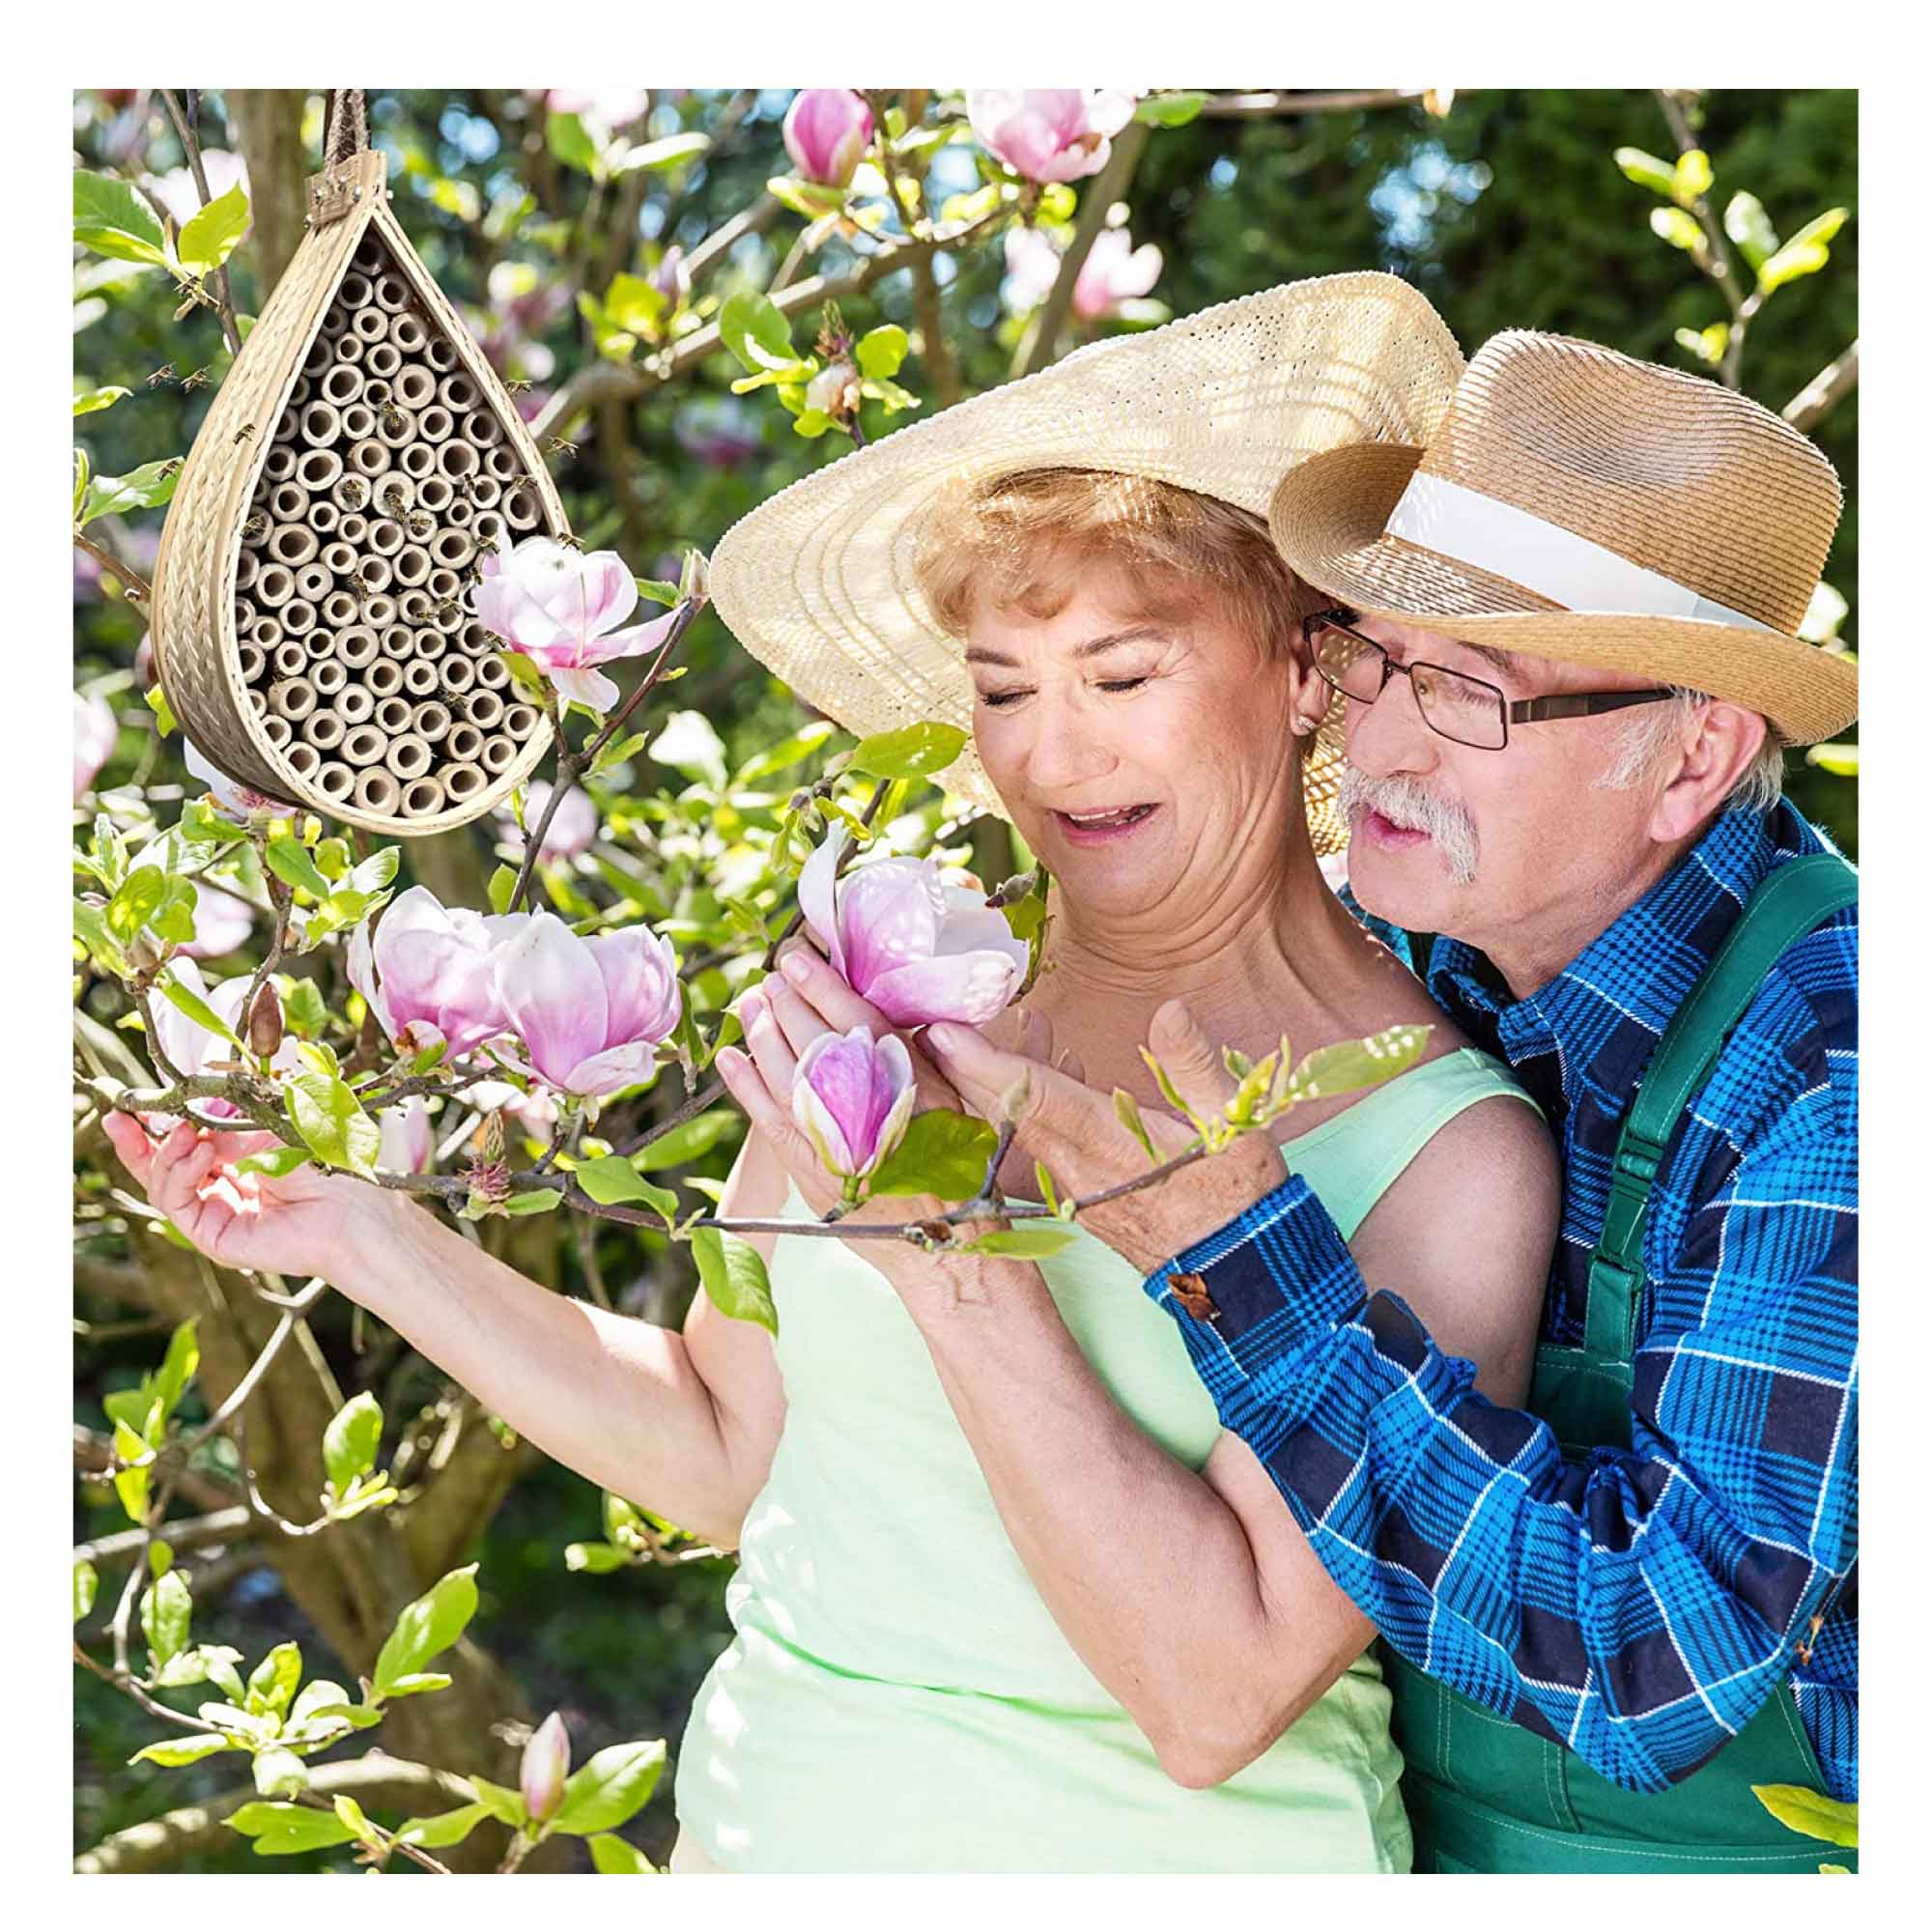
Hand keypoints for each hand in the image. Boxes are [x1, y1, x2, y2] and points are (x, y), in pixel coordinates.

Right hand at [100, 1112, 392, 1280]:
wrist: (351, 1207)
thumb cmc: (324, 1161)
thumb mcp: (267, 1129)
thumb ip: (222, 1128)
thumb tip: (185, 1127)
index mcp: (241, 1160)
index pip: (188, 1143)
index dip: (160, 1125)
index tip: (136, 1102)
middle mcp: (226, 1188)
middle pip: (165, 1168)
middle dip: (138, 1143)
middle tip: (119, 1118)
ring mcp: (219, 1214)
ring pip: (165, 1186)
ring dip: (167, 1155)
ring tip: (185, 1134)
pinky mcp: (216, 1238)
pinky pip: (180, 1204)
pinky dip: (182, 1176)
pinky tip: (200, 1155)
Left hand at [715, 947, 1004, 1286]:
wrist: (947, 1249)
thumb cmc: (962, 1173)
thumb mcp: (959, 1105)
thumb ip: (925, 1060)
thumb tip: (891, 1012)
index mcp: (915, 1084)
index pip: (859, 1020)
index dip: (823, 985)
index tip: (799, 957)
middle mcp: (872, 1108)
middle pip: (815, 1040)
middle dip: (786, 1003)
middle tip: (771, 976)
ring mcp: (836, 1140)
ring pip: (786, 1073)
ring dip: (761, 1033)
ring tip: (751, 1004)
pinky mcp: (812, 1170)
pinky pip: (768, 1118)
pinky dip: (745, 1085)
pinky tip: (731, 1057)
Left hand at [922, 1000, 1288, 1274]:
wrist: (1239, 1271)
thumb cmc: (1238, 1195)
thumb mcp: (1232, 1127)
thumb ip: (1196, 1067)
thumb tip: (1170, 1012)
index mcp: (1109, 1144)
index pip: (1034, 1096)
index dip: (985, 1063)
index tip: (940, 1030)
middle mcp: (1075, 1167)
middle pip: (999, 1110)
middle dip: (954, 1066)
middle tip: (912, 1020)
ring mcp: (1066, 1184)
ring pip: (1005, 1127)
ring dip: (973, 1083)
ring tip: (945, 1033)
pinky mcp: (1069, 1193)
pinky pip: (1023, 1141)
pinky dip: (1004, 1103)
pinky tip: (1008, 1067)